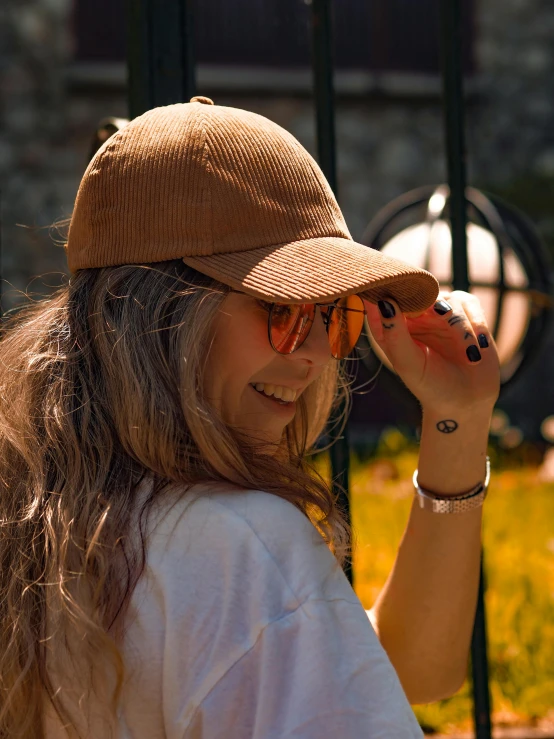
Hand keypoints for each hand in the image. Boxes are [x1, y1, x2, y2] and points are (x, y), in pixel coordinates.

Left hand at [363, 291, 499, 415]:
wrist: (466, 402)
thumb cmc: (430, 386)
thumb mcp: (408, 363)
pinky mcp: (464, 313)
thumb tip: (385, 302)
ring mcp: (439, 314)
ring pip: (448, 299)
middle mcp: (413, 316)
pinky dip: (476, 324)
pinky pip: (469, 303)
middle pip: (418, 290)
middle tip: (441, 315)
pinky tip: (478, 348)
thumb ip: (394, 333)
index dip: (383, 286)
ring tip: (468, 355)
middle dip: (430, 304)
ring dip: (459, 326)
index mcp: (390, 327)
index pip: (380, 298)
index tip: (391, 289)